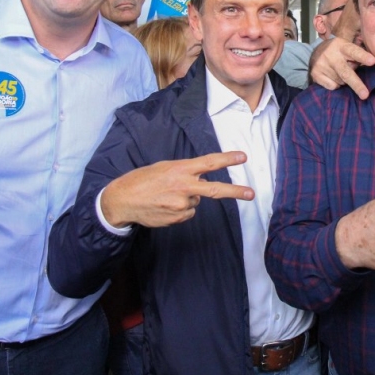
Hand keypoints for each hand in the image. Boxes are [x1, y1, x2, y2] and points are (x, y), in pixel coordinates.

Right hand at [101, 151, 254, 227]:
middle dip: (235, 192)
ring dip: (186, 198)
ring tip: (166, 196)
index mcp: (180, 169)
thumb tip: (203, 183)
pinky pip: (187, 212)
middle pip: (215, 190)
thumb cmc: (143, 180)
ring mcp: (181, 205)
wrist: (123, 200)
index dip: (227, 159)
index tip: (243, 157)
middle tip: (251, 194)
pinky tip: (164, 206)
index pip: (208, 162)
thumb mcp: (165, 168)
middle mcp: (183, 187)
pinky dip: (180, 209)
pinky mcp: (177, 218)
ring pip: (196, 201)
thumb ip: (185, 173)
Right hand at [308, 37, 374, 98]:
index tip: (372, 61)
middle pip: (346, 73)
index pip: (354, 51)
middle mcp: (330, 54)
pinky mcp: (315, 74)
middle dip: (356, 84)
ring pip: (341, 81)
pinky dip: (336, 85)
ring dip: (345, 81)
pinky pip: (332, 86)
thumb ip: (358, 56)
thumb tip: (374, 67)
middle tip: (365, 95)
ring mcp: (321, 64)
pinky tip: (333, 76)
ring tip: (340, 72)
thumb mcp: (347, 48)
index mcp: (342, 46)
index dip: (363, 57)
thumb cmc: (339, 52)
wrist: (316, 52)